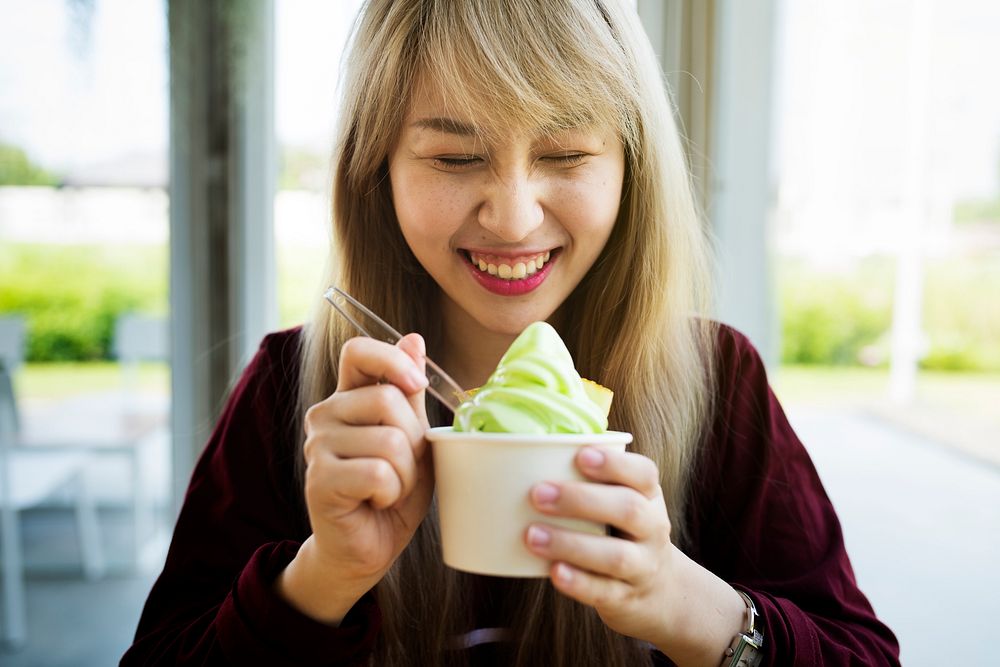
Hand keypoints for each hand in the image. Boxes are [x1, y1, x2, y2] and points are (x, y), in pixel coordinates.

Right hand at [277, 334, 433, 623]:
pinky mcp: (319, 480)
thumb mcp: (413, 438)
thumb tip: (414, 339)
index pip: (357, 351)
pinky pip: (379, 473)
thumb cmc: (391, 491)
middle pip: (388, 400)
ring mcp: (317, 446)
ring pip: (390, 442)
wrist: (367, 549)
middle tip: (402, 469)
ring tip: (389, 489)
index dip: (392, 360)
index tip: (417, 384)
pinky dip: (391, 493)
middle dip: (414, 441)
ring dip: (406, 474)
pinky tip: (376, 503)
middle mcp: (325, 414)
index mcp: (348, 397)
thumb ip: (410, 393)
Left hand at [525, 447, 677, 641]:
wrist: (659, 592)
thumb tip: (526, 452)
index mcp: (648, 497)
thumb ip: (589, 481)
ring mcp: (643, 567)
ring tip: (532, 535)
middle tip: (538, 494)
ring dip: (571, 544)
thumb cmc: (622, 533)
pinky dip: (578, 582)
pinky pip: (604, 591)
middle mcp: (652, 529)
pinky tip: (554, 571)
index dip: (615, 463)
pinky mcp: (626, 598)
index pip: (644, 474)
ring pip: (616, 556)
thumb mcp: (620, 502)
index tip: (580, 455)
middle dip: (581, 500)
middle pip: (629, 510)